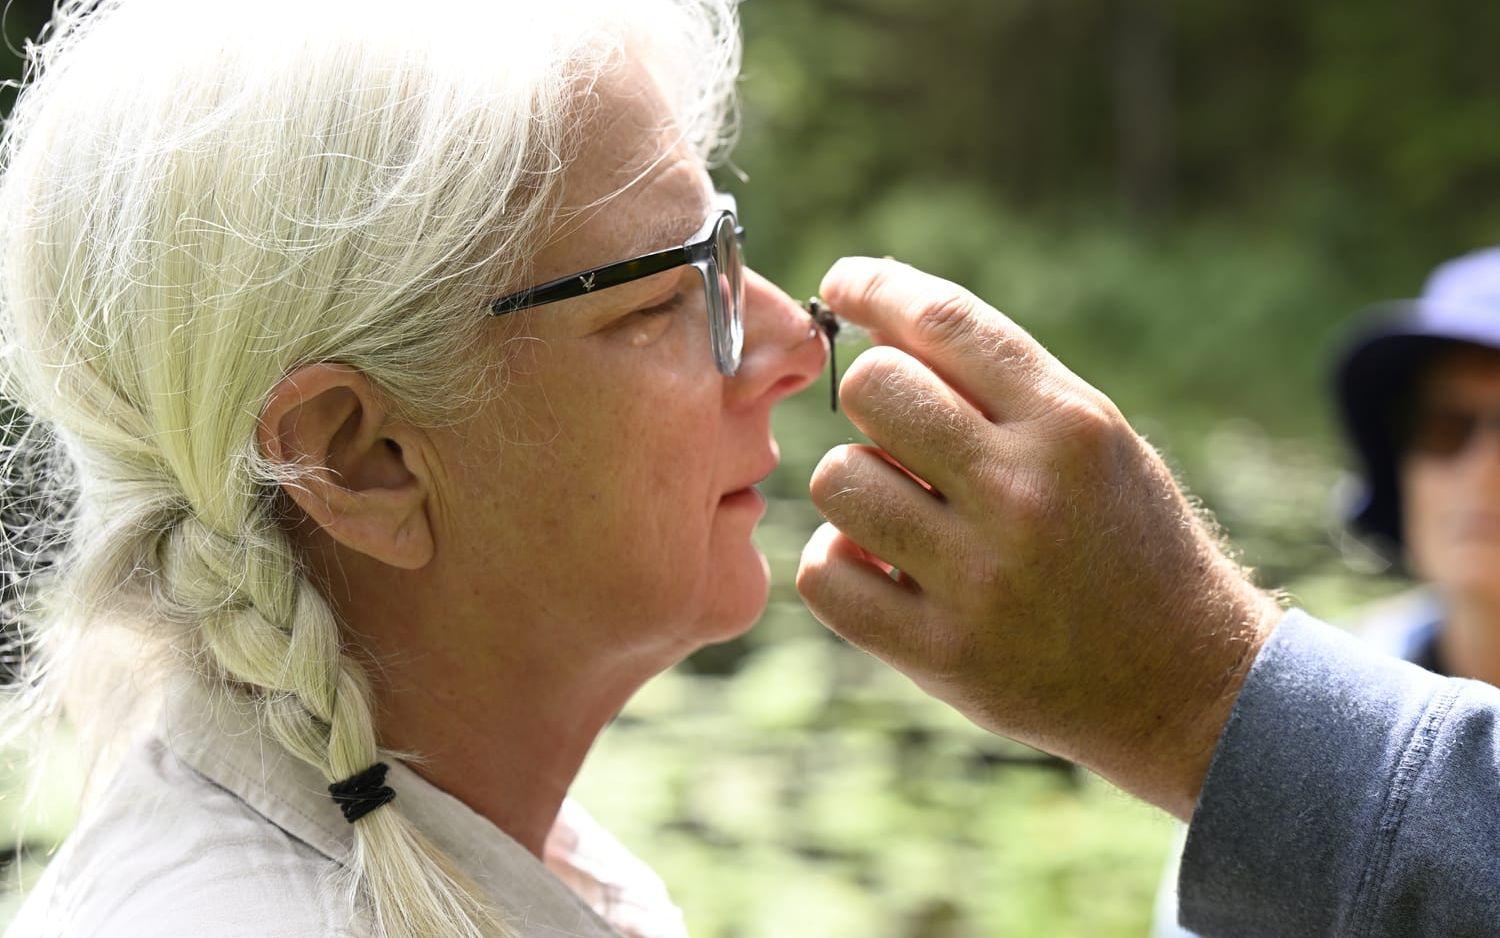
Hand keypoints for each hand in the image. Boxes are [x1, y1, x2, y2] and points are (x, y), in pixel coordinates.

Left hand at [796, 256, 1284, 820]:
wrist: (1185, 682)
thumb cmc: (1125, 542)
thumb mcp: (1095, 443)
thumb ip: (999, 386)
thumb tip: (878, 324)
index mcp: (1072, 425)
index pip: (948, 321)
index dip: (878, 286)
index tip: (843, 283)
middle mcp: (1025, 493)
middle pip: (874, 387)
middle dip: (873, 400)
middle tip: (902, 440)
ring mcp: (982, 578)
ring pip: (838, 477)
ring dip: (855, 487)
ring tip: (903, 514)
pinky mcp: (944, 653)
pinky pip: (826, 572)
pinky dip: (840, 563)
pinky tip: (883, 569)